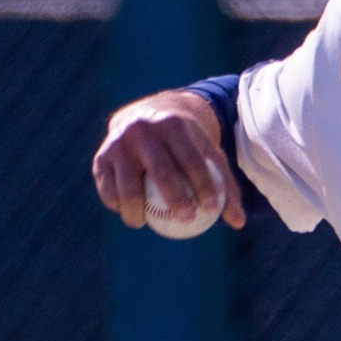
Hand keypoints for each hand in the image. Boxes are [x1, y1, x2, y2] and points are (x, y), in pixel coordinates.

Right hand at [91, 89, 245, 232]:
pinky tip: (131, 216)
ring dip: (135, 209)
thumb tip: (238, 223)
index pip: (191, 159)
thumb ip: (224, 185)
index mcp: (173, 125)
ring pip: (127, 184)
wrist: (145, 116)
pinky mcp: (101, 156)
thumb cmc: (184, 143)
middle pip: (161, 171)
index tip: (211, 208)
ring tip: (145, 224)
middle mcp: (143, 130)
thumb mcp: (207, 153)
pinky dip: (116, 203)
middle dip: (175, 200)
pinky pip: (107, 186)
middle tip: (187, 219)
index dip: (203, 185)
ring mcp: (119, 142)